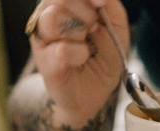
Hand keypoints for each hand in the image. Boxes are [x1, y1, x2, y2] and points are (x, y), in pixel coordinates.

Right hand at [26, 0, 127, 124]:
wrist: (95, 93)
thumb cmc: (103, 56)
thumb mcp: (116, 26)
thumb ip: (109, 5)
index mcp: (65, 4)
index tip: (100, 3)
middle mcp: (48, 16)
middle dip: (85, 13)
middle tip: (94, 30)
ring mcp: (43, 39)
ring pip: (53, 18)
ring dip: (79, 30)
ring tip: (86, 45)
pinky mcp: (44, 62)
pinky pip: (61, 49)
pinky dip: (78, 53)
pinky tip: (82, 58)